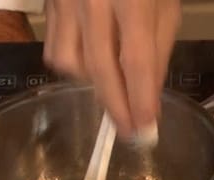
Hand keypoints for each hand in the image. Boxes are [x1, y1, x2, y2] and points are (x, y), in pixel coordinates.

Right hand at [43, 0, 180, 140]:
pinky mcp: (49, 4)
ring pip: (70, 63)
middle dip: (116, 107)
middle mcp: (92, 0)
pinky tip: (91, 63)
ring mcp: (65, 1)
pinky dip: (74, 65)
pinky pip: (56, 49)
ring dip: (93, 83)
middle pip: (100, 68)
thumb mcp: (165, 2)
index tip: (146, 128)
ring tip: (112, 84)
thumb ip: (159, 46)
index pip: (137, 60)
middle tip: (129, 132)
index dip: (141, 99)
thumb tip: (149, 92)